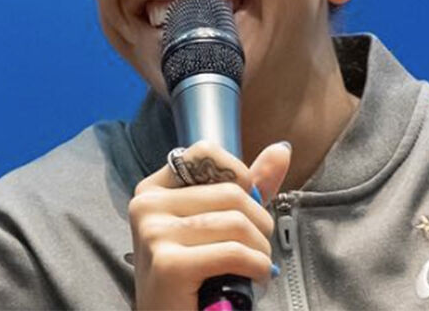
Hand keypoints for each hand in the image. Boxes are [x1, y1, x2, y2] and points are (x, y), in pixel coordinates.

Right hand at [129, 141, 290, 310]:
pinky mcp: (168, 264)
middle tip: (258, 246)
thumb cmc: (197, 277)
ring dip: (261, 248)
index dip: (238, 175)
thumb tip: (281, 150)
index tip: (244, 205)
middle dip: (259, 222)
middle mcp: (146, 205)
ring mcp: (153, 233)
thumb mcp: (220, 222)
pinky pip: (235, 252)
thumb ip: (249, 185)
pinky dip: (257, 267)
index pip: (204, 152)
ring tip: (257, 265)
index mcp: (153, 189)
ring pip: (236, 222)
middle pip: (230, 191)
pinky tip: (255, 278)